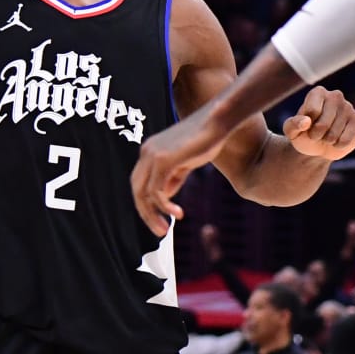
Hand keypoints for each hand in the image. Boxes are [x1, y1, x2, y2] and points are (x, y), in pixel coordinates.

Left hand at [131, 110, 231, 234]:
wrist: (217, 122)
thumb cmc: (206, 139)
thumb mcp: (186, 163)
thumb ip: (173, 177)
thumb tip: (165, 195)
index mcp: (149, 151)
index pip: (140, 182)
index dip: (147, 203)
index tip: (160, 219)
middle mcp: (146, 151)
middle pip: (137, 189)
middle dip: (146, 213)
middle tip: (159, 231)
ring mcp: (152, 154)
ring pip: (144, 192)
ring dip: (154, 213)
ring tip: (165, 228)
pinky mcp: (163, 159)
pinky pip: (156, 190)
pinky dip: (164, 206)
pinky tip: (176, 215)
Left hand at [281, 86, 354, 160]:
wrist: (319, 147)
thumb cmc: (304, 134)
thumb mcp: (291, 131)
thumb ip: (293, 125)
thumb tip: (306, 121)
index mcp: (318, 92)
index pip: (312, 112)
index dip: (306, 126)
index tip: (306, 126)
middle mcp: (335, 95)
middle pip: (323, 124)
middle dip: (316, 135)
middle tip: (316, 134)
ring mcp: (348, 107)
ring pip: (334, 134)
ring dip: (327, 141)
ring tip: (326, 136)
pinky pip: (346, 139)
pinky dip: (338, 145)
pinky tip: (337, 140)